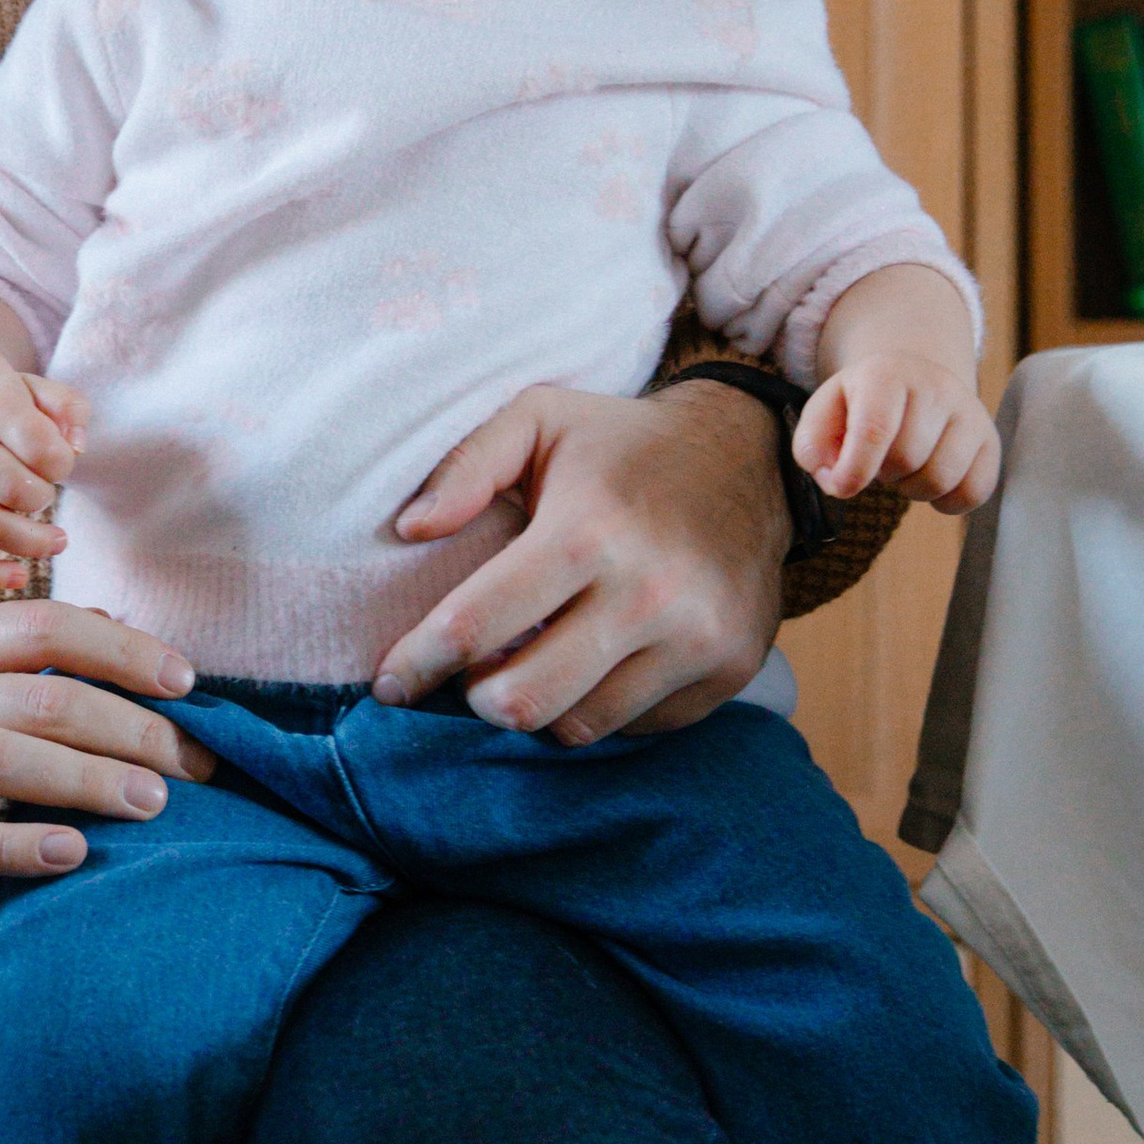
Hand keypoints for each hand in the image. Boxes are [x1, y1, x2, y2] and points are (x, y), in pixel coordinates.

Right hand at [0, 370, 88, 587]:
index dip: (61, 462)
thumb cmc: (4, 406)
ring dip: (30, 543)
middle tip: (51, 497)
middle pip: (11, 488)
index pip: (36, 444)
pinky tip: (19, 577)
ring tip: (56, 542)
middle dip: (44, 499)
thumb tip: (77, 446)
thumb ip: (70, 408)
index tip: (61, 463)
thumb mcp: (40, 389)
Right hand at [0, 600, 215, 926]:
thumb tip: (122, 624)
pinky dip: (21, 846)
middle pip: (35, 697)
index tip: (187, 684)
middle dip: (126, 727)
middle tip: (192, 764)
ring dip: (85, 779)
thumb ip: (27, 658)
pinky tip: (76, 853)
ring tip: (149, 802)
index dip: (121, 651)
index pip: (40, 626)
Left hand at [373, 379, 787, 742]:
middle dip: (474, 698)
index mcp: (587, 531)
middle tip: (470, 674)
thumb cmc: (622, 445)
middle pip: (521, 701)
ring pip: (577, 726)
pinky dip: (598, 706)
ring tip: (529, 665)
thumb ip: (465, 464)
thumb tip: (411, 528)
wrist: (753, 459)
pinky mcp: (730, 669)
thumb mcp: (540, 417)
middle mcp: (648, 593)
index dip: (416, 665)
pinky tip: (593, 663)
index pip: (473, 627)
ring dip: (537, 706)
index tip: (390, 682)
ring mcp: (697, 639)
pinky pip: (635, 725)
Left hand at [795, 352, 997, 513]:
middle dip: (883, 473)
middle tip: (878, 459)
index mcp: (886, 373)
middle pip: (905, 461)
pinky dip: (947, 501)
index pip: (875, 430)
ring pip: (940, 479)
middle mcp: (936, 385)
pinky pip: (974, 492)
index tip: (841, 487)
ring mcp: (969, 411)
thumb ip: (812, 445)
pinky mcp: (990, 440)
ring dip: (912, 488)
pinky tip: (931, 479)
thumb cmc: (862, 403)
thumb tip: (833, 478)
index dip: (854, 471)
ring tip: (904, 466)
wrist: (913, 379)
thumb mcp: (825, 411)